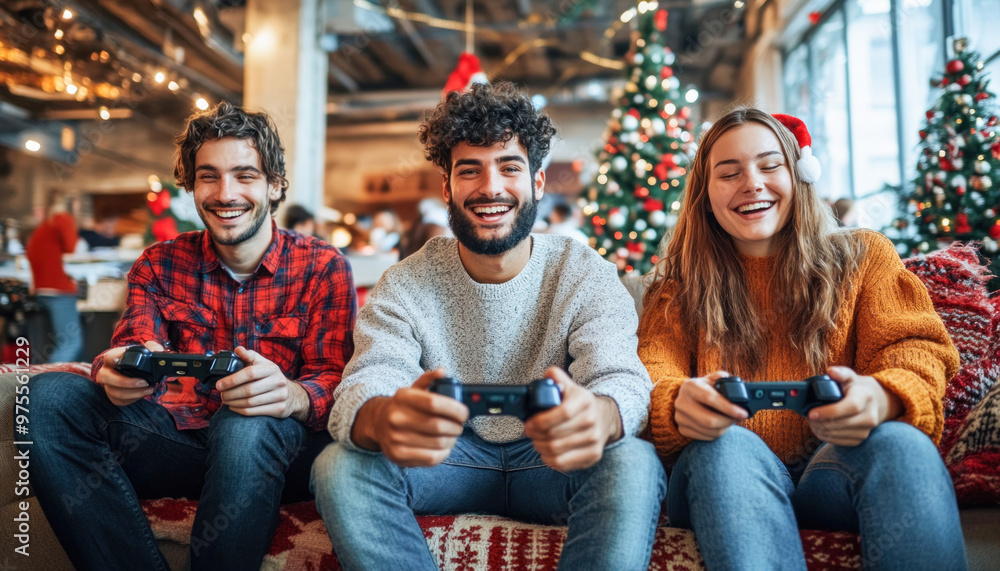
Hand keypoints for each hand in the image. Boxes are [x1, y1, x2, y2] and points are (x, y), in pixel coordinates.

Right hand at [97, 340, 160, 405]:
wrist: (140, 371)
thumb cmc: (141, 359)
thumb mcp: (148, 350)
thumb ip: (153, 347)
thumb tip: (155, 351)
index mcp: (113, 358)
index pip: (109, 357)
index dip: (117, 360)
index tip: (132, 364)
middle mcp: (106, 371)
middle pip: (106, 377)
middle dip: (127, 382)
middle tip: (145, 382)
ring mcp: (108, 384)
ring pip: (114, 392)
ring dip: (133, 393)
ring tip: (149, 390)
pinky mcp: (112, 395)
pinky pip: (118, 400)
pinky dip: (132, 399)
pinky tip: (142, 394)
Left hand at [215, 346, 310, 421]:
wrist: (292, 395)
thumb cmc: (270, 377)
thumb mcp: (262, 364)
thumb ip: (249, 356)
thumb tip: (238, 350)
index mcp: (271, 368)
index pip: (250, 373)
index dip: (232, 380)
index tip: (219, 385)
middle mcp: (278, 381)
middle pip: (248, 390)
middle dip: (230, 394)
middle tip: (221, 395)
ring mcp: (280, 396)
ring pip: (250, 402)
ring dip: (233, 403)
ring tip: (226, 401)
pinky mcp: (279, 409)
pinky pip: (254, 411)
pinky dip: (240, 410)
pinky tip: (234, 407)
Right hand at [351, 368, 468, 466]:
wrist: (378, 423)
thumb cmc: (404, 406)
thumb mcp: (413, 389)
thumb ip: (428, 379)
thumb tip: (442, 371)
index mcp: (402, 397)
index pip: (434, 403)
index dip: (454, 409)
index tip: (464, 413)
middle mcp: (396, 417)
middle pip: (437, 425)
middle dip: (456, 427)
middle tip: (460, 426)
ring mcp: (395, 438)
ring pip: (437, 443)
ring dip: (452, 440)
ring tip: (452, 435)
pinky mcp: (398, 455)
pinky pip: (431, 458)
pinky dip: (444, 453)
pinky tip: (444, 446)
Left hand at [523, 367, 621, 471]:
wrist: (605, 417)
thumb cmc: (580, 403)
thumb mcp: (571, 387)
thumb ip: (557, 378)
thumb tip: (547, 375)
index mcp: (585, 401)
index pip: (562, 413)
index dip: (541, 420)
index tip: (529, 423)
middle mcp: (592, 421)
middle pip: (555, 435)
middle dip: (536, 435)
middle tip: (529, 432)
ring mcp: (594, 440)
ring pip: (557, 451)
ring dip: (540, 447)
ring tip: (536, 440)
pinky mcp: (593, 455)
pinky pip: (563, 463)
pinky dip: (549, 459)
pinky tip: (545, 452)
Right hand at [674, 371, 747, 440]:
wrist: (685, 398)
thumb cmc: (703, 388)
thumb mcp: (711, 379)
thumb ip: (722, 379)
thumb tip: (735, 385)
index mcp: (690, 386)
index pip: (710, 398)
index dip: (728, 407)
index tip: (743, 413)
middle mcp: (681, 402)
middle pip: (709, 421)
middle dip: (728, 421)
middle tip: (738, 418)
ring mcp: (680, 418)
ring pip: (710, 431)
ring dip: (725, 428)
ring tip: (729, 420)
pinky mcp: (683, 430)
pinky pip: (706, 437)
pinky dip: (717, 433)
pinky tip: (720, 425)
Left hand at [807, 366, 902, 446]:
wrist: (876, 402)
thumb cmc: (857, 388)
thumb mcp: (850, 377)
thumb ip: (840, 373)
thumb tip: (830, 371)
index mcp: (865, 397)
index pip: (850, 407)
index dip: (829, 412)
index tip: (811, 413)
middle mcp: (869, 416)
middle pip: (841, 424)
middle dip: (820, 422)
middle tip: (807, 417)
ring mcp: (866, 430)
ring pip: (838, 435)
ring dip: (820, 430)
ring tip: (812, 421)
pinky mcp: (860, 440)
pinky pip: (839, 442)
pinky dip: (826, 436)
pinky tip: (819, 428)